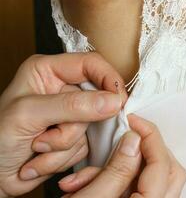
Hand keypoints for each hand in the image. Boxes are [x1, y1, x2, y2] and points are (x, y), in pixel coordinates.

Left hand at [0, 53, 127, 196]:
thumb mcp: (30, 115)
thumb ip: (72, 106)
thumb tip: (112, 101)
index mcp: (49, 71)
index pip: (91, 64)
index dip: (109, 79)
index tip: (118, 101)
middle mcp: (63, 90)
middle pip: (96, 100)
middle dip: (73, 126)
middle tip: (47, 134)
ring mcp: (70, 115)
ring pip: (91, 128)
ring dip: (63, 145)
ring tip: (37, 147)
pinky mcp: (74, 137)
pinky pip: (86, 146)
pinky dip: (64, 157)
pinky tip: (40, 157)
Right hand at [59, 115, 185, 197]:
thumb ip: (117, 170)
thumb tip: (134, 140)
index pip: (162, 164)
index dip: (150, 136)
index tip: (133, 120)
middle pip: (169, 170)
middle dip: (148, 147)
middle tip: (127, 133)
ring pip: (155, 177)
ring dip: (125, 166)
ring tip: (87, 175)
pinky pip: (139, 186)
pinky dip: (117, 178)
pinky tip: (87, 182)